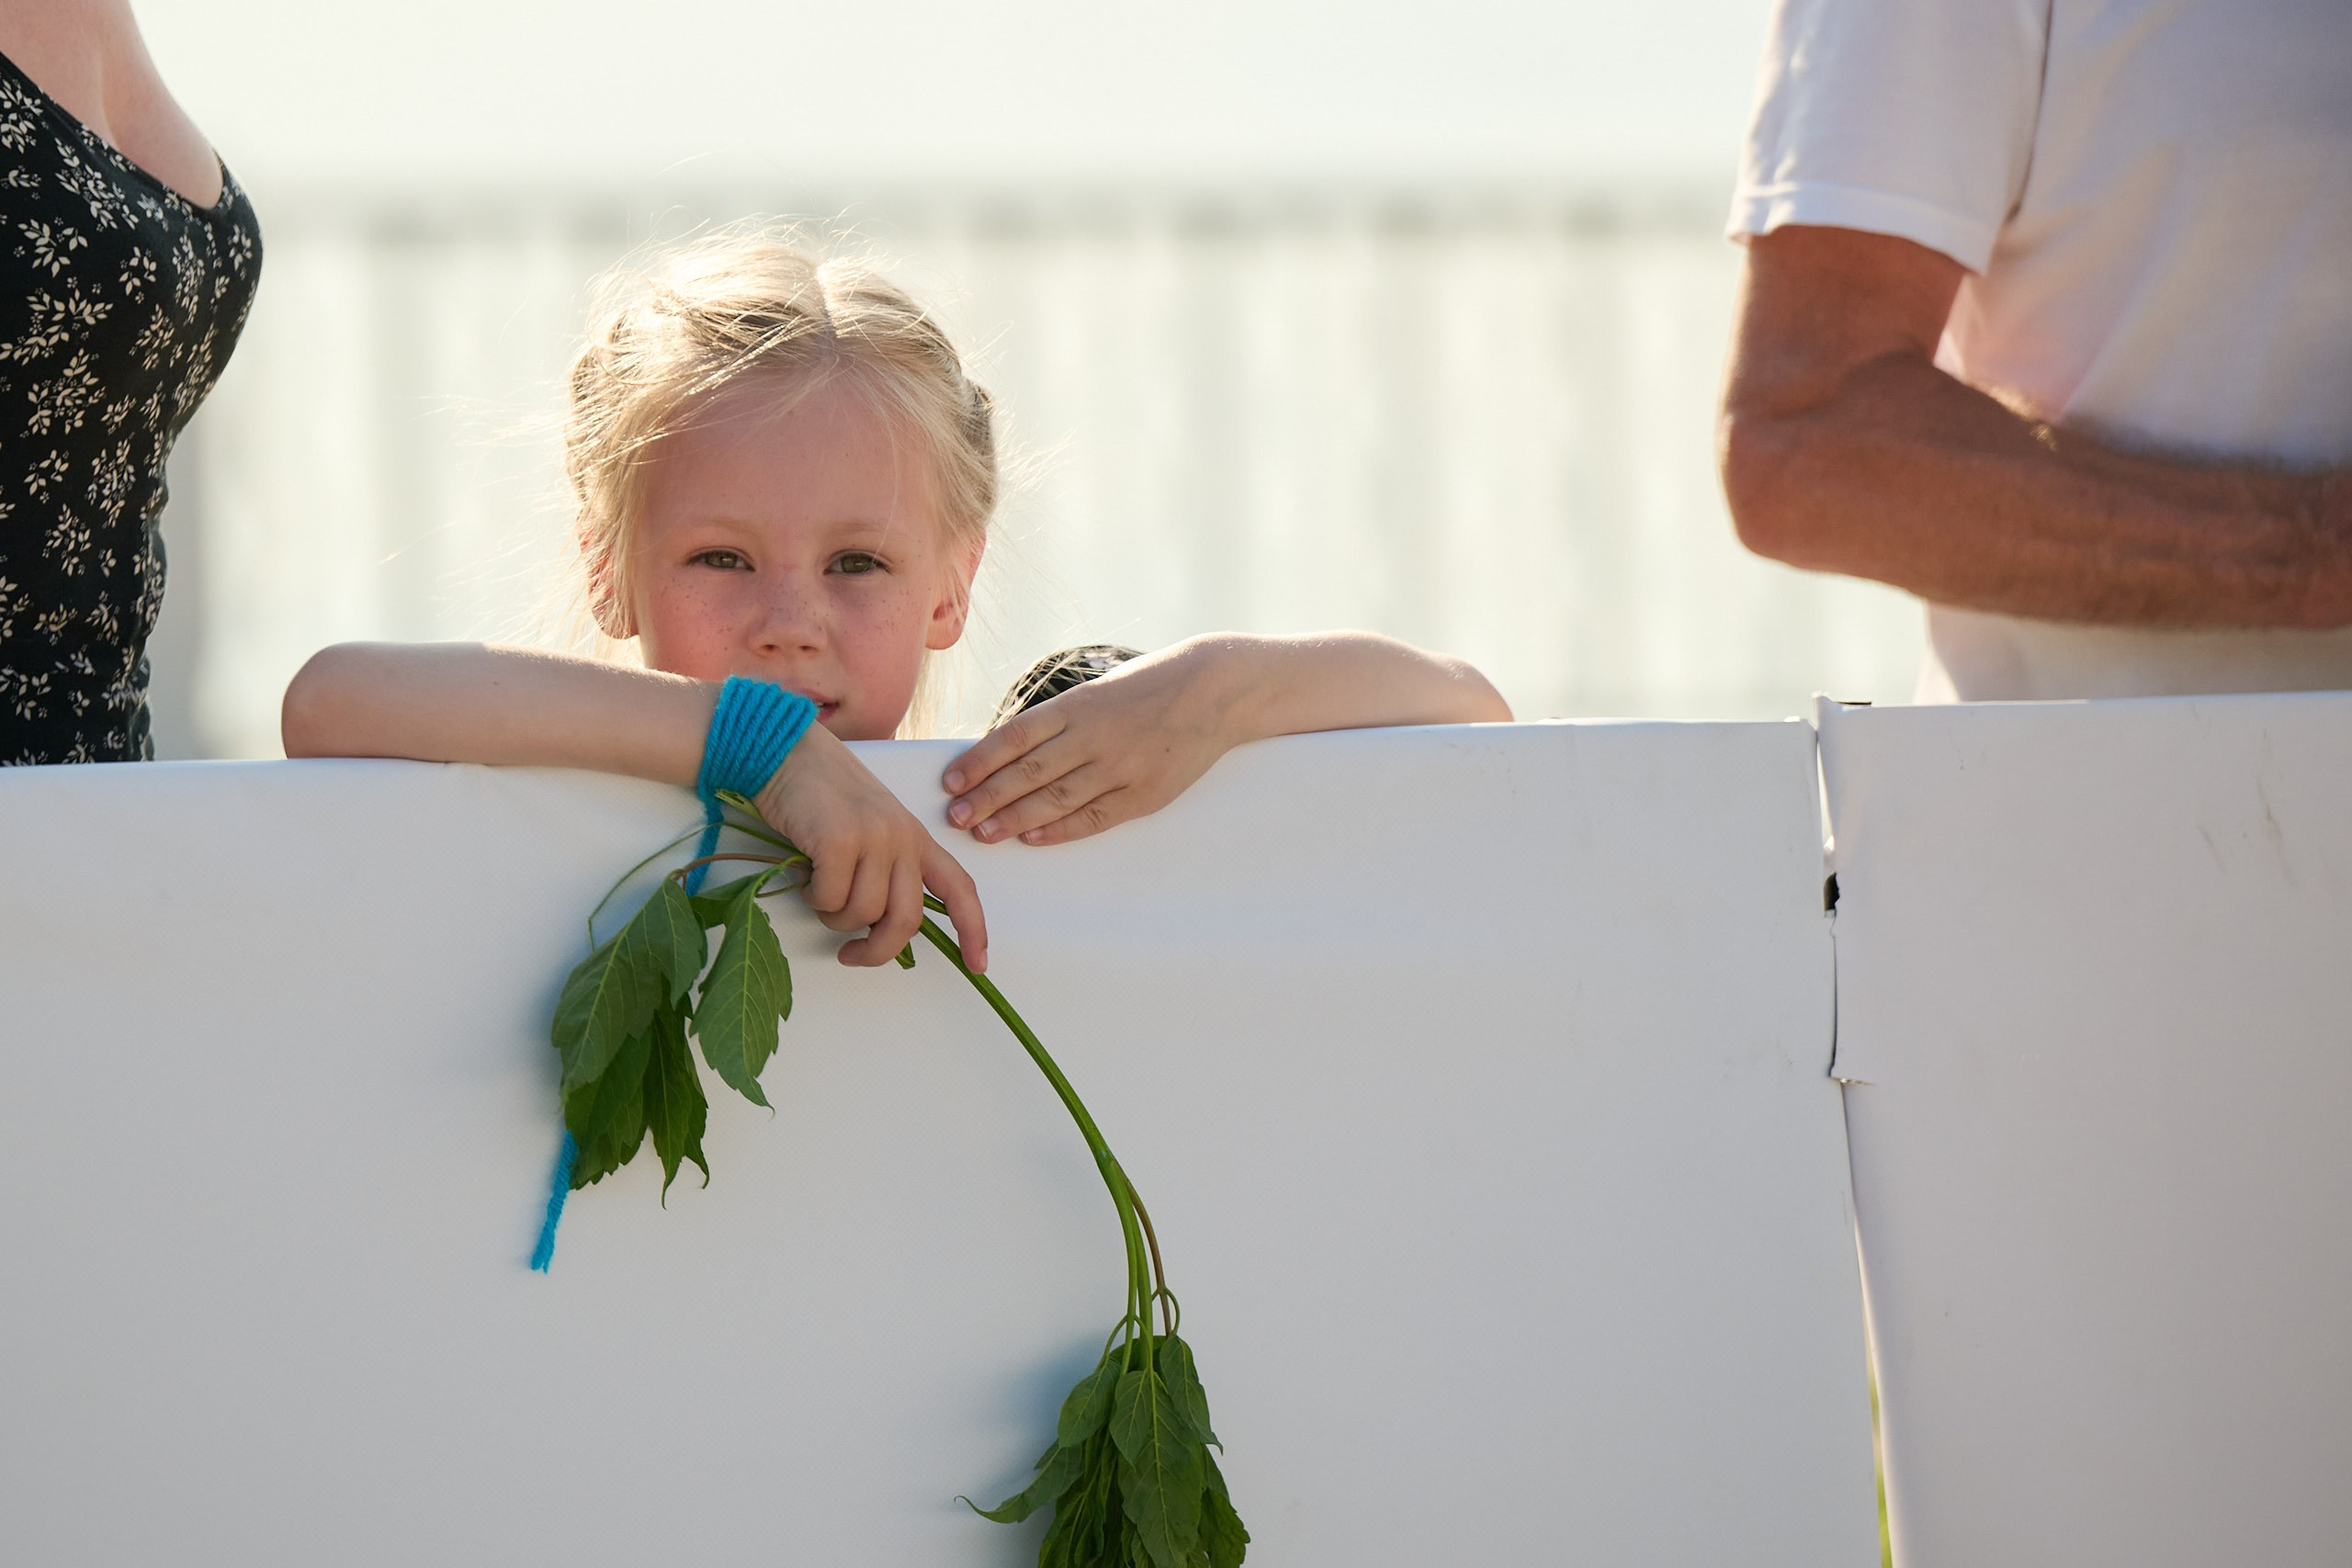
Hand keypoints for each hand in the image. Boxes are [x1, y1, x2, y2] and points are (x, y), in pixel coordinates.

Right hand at [754, 724, 986, 970]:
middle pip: (907, 920)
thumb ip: (883, 870)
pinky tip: (803, 874)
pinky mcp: (839, 841)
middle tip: (850, 954)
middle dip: (878, 950)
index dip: (973, 929)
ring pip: (864, 914)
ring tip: (816, 887)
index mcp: (916, 837)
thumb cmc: (820, 795)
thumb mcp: (868, 829)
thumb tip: (875, 927)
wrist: (786, 751)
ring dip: (833, 916)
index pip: (959, 887)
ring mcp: (874, 838)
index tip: (978, 965)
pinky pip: (830, 900)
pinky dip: (812, 898)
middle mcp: (903, 838)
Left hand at [941, 641, 1242, 846]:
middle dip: (986, 796)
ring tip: (983, 834)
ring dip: (1015, 819)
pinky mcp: (1144, 793)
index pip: (1015, 736)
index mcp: (1077, 706)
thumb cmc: (1146, 690)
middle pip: (1029, 772)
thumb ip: (1059, 724)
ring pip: (1057, 799)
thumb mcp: (1097, 695)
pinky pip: (1094, 817)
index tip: (950, 780)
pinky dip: (1061, 830)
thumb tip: (1008, 753)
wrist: (1212, 690)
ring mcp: (1120, 767)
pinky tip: (1033, 839)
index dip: (979, 760)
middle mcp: (1094, 736)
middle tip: (954, 817)